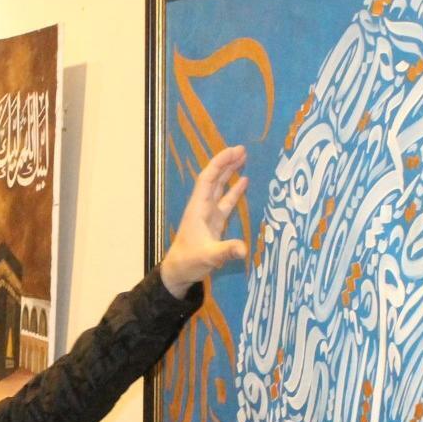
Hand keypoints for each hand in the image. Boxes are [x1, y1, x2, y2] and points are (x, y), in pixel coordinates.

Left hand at [159, 144, 249, 296]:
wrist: (178, 272)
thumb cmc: (188, 262)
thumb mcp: (208, 257)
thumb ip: (225, 251)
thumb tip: (244, 249)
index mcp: (198, 209)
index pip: (208, 179)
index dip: (220, 163)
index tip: (234, 150)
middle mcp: (202, 207)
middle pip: (214, 179)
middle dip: (226, 163)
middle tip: (243, 149)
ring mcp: (208, 214)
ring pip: (219, 188)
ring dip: (230, 173)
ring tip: (243, 158)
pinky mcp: (214, 223)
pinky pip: (225, 202)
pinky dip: (234, 191)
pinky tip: (244, 181)